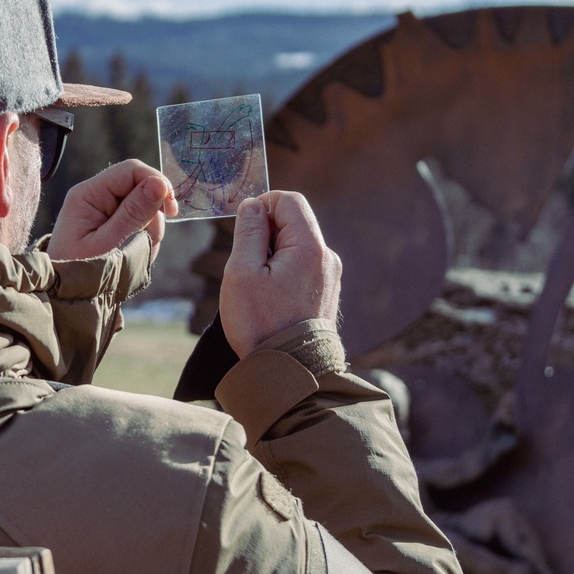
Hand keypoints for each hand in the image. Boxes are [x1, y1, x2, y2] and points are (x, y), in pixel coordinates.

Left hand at [47, 159, 178, 260]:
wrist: (65, 298)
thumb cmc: (79, 272)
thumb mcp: (108, 244)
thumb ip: (134, 214)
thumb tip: (160, 183)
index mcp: (88, 194)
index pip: (131, 171)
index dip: (157, 182)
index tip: (172, 210)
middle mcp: (96, 196)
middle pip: (141, 186)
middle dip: (153, 213)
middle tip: (148, 241)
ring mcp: (106, 209)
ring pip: (146, 206)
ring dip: (150, 230)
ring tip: (135, 255)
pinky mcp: (114, 223)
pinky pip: (142, 222)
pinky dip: (145, 238)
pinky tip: (133, 255)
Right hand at [220, 191, 341, 358]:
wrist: (289, 372)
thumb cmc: (261, 325)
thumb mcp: (242, 273)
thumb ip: (249, 232)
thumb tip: (253, 206)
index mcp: (310, 248)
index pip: (289, 200)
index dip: (262, 205)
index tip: (244, 228)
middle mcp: (327, 258)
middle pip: (294, 221)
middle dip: (266, 233)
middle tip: (247, 264)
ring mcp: (330, 276)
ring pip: (297, 245)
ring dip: (273, 254)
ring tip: (258, 287)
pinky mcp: (326, 292)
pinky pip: (303, 266)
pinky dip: (283, 271)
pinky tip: (271, 298)